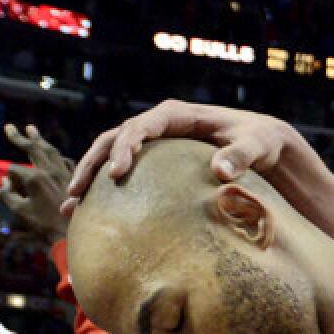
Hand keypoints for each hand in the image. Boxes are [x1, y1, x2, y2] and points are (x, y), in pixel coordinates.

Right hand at [0, 124, 72, 243]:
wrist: (71, 234)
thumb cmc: (44, 225)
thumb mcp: (19, 211)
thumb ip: (7, 194)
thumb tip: (4, 182)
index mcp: (35, 178)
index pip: (14, 169)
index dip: (8, 179)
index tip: (9, 189)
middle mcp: (50, 171)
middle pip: (32, 148)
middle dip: (19, 137)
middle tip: (9, 127)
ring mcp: (64, 173)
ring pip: (50, 150)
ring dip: (39, 139)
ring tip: (31, 129)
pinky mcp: (76, 178)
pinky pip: (65, 160)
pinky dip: (56, 155)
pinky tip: (53, 154)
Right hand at [62, 100, 333, 228]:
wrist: (264, 144)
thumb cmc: (261, 141)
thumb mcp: (258, 145)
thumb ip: (241, 155)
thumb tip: (219, 170)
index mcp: (179, 116)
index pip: (142, 126)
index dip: (126, 147)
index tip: (116, 173)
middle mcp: (160, 125)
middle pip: (115, 138)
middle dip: (93, 163)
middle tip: (77, 193)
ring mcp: (155, 144)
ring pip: (110, 154)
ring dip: (88, 178)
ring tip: (70, 207)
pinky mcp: (155, 162)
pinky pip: (125, 174)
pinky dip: (104, 192)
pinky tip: (88, 216)